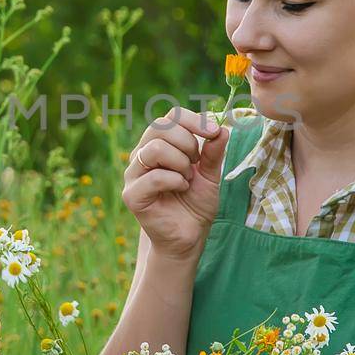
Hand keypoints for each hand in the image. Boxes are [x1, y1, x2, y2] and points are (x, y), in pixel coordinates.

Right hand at [123, 108, 229, 259]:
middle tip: (196, 164)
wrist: (188, 237)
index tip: (214, 132)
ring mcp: (133, 174)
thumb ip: (213, 152)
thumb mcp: (210, 175)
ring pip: (156, 149)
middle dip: (188, 143)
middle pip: (160, 127)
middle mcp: (141, 155)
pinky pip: (154, 176)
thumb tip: (222, 128)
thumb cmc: (195, 204)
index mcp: (158, 144)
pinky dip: (175, 181)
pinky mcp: (132, 195)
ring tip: (187, 179)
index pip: (170, 117)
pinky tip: (181, 189)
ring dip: (181, 163)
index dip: (194, 120)